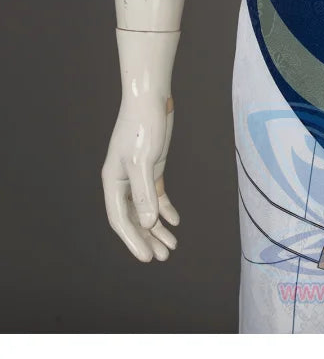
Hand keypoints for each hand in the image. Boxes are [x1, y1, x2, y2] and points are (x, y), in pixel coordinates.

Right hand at [101, 93, 179, 261]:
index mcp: (113, 181)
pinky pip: (157, 195)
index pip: (121, 219)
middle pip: (134, 218)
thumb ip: (145, 192)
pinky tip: (175, 221)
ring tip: (172, 246)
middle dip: (148, 239)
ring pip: (147, 209)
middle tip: (164, 256)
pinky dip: (165, 208)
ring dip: (158, 227)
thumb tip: (149, 223)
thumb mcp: (144, 161)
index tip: (148, 258)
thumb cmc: (143, 127)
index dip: (134, 241)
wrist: (151, 99)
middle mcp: (123, 181)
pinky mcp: (153, 167)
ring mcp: (138, 175)